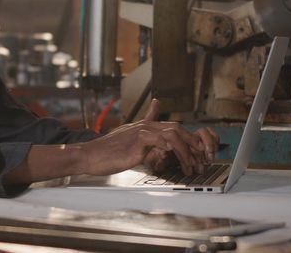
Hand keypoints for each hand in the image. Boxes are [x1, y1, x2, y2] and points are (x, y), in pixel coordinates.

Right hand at [80, 99, 216, 175]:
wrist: (90, 155)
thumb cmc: (107, 151)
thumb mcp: (128, 140)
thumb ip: (141, 134)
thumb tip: (151, 125)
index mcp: (144, 127)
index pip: (173, 127)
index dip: (188, 138)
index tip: (198, 152)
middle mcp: (144, 126)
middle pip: (177, 128)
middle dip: (192, 144)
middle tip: (200, 160)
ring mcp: (140, 132)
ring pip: (171, 134)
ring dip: (185, 150)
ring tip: (189, 165)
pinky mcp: (134, 141)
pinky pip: (155, 138)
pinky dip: (166, 144)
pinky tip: (172, 153)